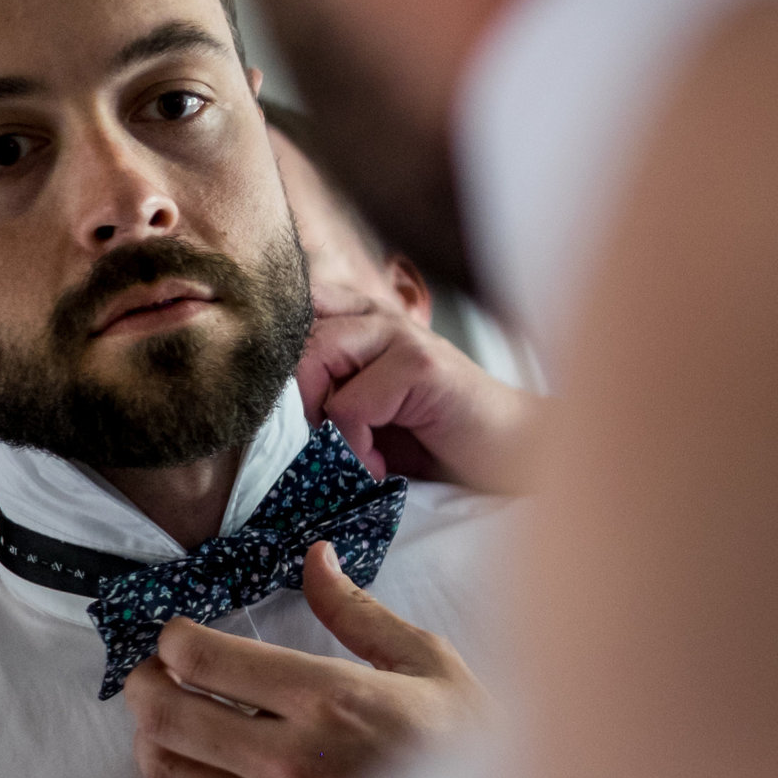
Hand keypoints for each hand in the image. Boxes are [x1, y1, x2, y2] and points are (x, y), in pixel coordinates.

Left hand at [125, 541, 486, 777]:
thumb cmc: (471, 748)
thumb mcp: (430, 665)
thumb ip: (358, 613)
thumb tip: (314, 558)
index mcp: (330, 700)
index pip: (203, 660)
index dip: (172, 638)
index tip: (176, 633)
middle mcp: (292, 762)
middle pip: (165, 718)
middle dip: (142, 686)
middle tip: (148, 672)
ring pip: (169, 776)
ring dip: (156, 741)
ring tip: (171, 720)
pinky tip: (208, 773)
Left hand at [297, 287, 537, 491]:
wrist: (514, 455)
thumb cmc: (438, 440)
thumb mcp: (366, 413)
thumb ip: (324, 391)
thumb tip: (263, 405)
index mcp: (360, 318)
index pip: (288, 312)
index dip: (274, 357)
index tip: (293, 415)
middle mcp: (377, 314)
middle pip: (291, 334)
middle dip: (295, 398)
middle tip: (328, 442)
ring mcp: (401, 334)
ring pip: (313, 358)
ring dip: (324, 420)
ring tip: (357, 453)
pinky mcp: (420, 364)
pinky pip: (348, 403)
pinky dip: (354, 446)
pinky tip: (382, 465)